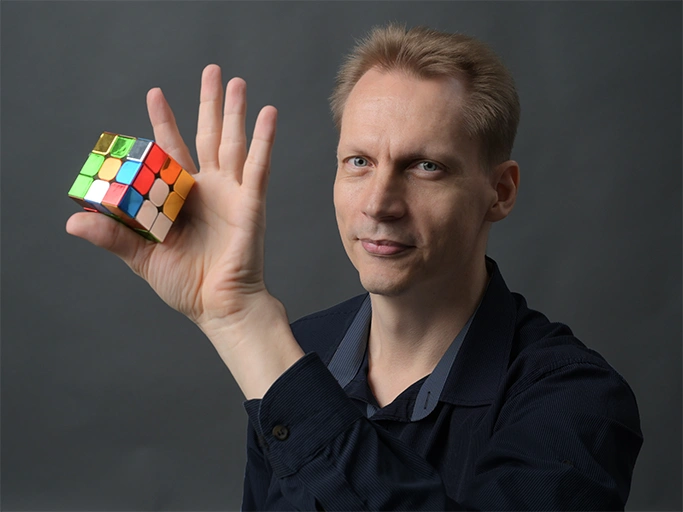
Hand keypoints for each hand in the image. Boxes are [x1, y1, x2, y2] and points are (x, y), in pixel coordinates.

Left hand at [67, 65, 279, 341]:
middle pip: (208, 135)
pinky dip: (264, 140)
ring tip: (237, 82)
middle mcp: (207, 189)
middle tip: (212, 71)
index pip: (170, 150)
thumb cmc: (184, 284)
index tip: (155, 94)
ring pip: (233, 143)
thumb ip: (112, 234)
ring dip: (236, 112)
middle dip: (209, 104)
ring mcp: (230, 193)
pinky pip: (257, 166)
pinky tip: (269, 113)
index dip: (164, 122)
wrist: (219, 306)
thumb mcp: (140, 256)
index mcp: (180, 198)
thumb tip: (73, 220)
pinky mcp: (250, 203)